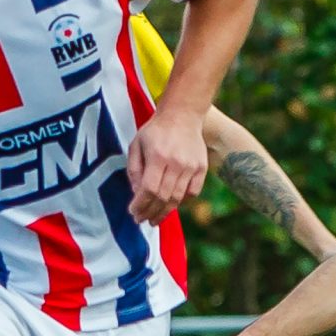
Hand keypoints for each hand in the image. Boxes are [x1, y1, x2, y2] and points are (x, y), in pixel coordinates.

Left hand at [127, 108, 209, 222]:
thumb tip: (136, 193)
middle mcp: (176, 163)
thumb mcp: (136, 145)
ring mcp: (191, 166)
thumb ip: (134, 170)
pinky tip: (171, 205)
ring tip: (155, 219)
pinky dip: (181, 202)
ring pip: (178, 198)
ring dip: (165, 212)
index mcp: (158, 156)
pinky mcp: (201, 168)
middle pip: (163, 197)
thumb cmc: (155, 130)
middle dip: (151, 212)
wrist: (182, 115)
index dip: (141, 205)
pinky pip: (192, 192)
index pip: (149, 189)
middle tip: (143, 220)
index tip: (134, 213)